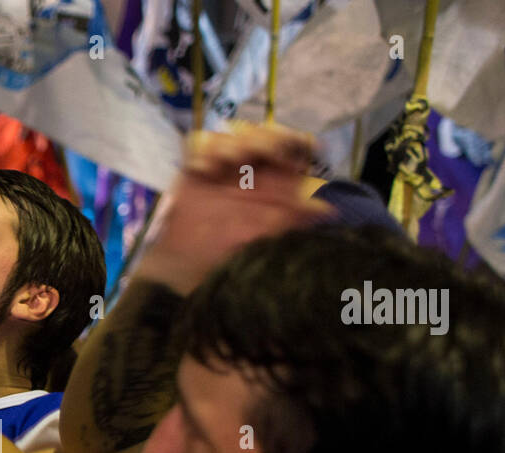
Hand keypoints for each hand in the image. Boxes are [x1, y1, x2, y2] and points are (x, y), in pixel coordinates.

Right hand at [138, 124, 333, 294]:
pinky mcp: (195, 169)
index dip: (298, 143)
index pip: (294, 150)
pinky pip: (199, 142)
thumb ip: (289, 221)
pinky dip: (202, 150)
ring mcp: (223, 169)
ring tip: (222, 164)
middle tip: (253, 154)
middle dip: (262, 138)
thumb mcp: (257, 240)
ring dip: (232, 143)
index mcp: (274, 186)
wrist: (176, 267)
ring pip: (235, 133)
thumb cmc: (219, 259)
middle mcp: (252, 173)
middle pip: (266, 134)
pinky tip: (202, 169)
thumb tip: (328, 208)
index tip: (294, 152)